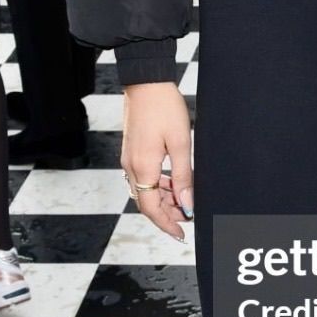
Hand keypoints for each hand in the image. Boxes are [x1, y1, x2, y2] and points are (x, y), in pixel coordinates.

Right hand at [121, 83, 193, 242]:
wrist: (146, 82)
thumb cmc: (165, 108)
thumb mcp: (181, 143)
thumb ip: (183, 177)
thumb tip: (187, 204)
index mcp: (142, 167)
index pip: (151, 209)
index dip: (167, 224)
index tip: (181, 234)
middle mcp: (130, 166)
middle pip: (146, 203)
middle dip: (166, 214)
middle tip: (187, 218)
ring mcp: (128, 159)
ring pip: (144, 191)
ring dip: (163, 200)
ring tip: (183, 200)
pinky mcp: (131, 151)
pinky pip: (142, 178)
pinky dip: (157, 186)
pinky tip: (172, 182)